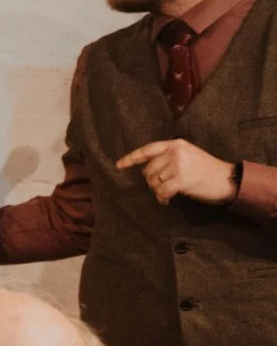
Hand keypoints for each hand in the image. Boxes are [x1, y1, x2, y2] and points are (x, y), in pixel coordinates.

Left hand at [116, 139, 239, 204]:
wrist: (228, 179)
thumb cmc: (208, 170)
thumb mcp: (188, 155)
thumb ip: (169, 157)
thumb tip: (149, 170)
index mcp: (175, 144)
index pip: (147, 150)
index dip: (131, 158)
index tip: (119, 165)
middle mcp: (175, 152)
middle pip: (148, 170)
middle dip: (151, 181)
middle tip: (162, 187)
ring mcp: (178, 166)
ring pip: (154, 182)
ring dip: (158, 191)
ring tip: (167, 193)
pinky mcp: (181, 180)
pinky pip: (161, 192)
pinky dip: (162, 198)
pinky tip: (166, 201)